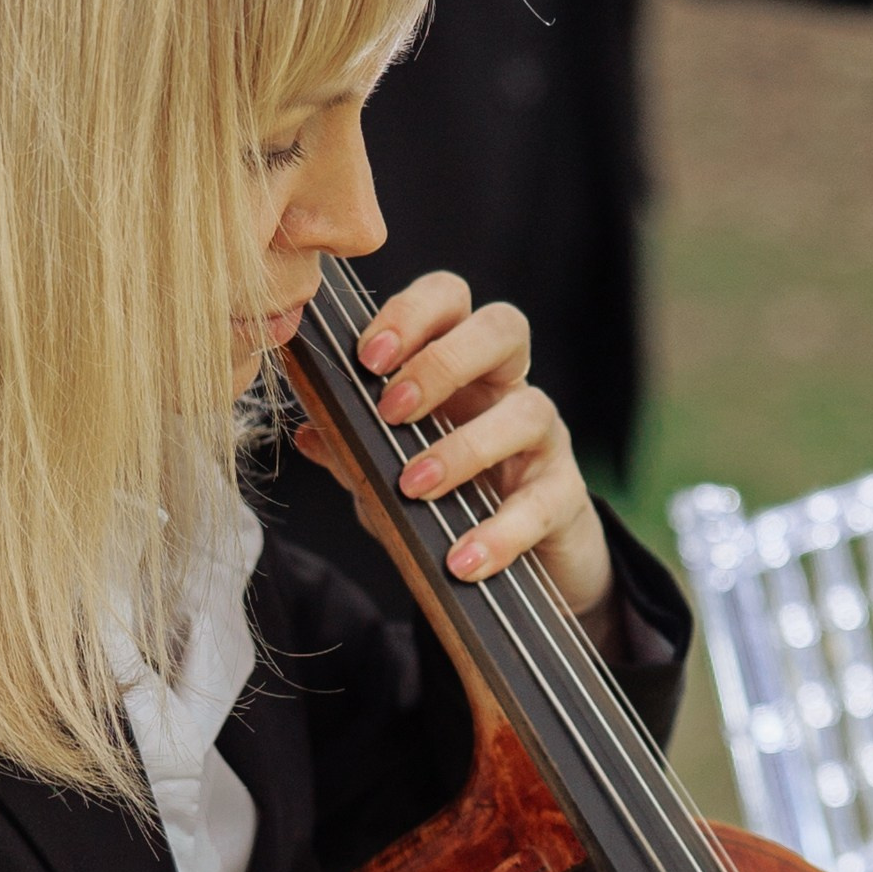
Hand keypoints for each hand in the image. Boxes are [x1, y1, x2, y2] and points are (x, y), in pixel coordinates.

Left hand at [293, 272, 617, 636]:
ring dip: (465, 447)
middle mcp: (509, 390)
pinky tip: (462, 560)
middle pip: (503, 328)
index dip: (412, 313)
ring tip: (415, 486)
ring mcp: (544, 440)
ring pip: (527, 411)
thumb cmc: (450, 503)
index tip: (367, 356)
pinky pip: (541, 504)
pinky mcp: (565, 498)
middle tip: (393, 410)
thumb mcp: (389, 476)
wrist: (517, 570)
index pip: (449, 301)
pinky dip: (499, 533)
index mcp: (462, 368)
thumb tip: (307, 431)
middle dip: (443, 361)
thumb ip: (354, 452)